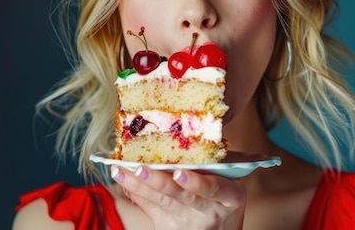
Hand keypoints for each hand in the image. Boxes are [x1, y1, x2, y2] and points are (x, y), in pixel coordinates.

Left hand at [111, 165, 245, 229]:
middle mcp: (209, 211)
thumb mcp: (232, 186)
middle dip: (159, 182)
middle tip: (140, 168)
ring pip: (162, 202)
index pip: (214, 189)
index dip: (197, 183)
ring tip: (122, 172)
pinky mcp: (169, 227)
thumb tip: (191, 135)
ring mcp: (188, 221)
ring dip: (139, 185)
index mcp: (230, 196)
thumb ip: (217, 165)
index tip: (179, 172)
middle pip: (182, 196)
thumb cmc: (225, 201)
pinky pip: (151, 209)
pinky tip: (123, 180)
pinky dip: (136, 193)